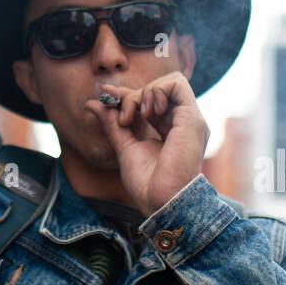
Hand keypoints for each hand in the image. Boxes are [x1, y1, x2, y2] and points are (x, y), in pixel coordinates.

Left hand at [86, 72, 210, 218]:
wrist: (162, 203)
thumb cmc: (148, 184)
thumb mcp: (124, 146)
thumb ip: (112, 123)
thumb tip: (93, 103)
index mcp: (170, 129)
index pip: (150, 99)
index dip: (127, 94)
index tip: (106, 94)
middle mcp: (182, 122)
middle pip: (157, 88)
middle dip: (132, 96)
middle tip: (123, 120)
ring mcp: (189, 119)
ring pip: (168, 81)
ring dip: (145, 93)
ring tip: (137, 117)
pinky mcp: (192, 119)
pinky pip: (177, 84)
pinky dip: (157, 91)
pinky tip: (149, 113)